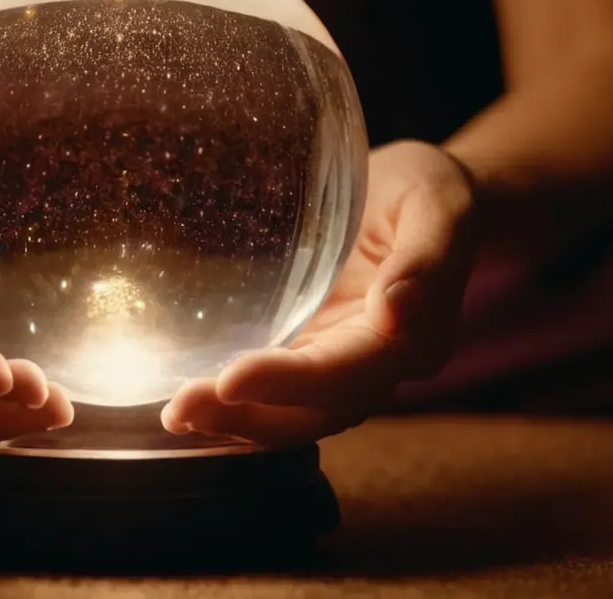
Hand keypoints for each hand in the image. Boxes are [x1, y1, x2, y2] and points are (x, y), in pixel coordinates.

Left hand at [162, 141, 477, 448]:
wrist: (425, 195)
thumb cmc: (431, 190)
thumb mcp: (439, 205)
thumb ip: (426, 260)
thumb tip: (396, 315)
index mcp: (413, 339)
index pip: (346, 374)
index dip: (288, 384)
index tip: (230, 381)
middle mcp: (376, 367)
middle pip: (313, 414)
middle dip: (246, 419)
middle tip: (178, 410)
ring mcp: (339, 363)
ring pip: (289, 416)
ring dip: (231, 422)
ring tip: (173, 414)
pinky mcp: (311, 349)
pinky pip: (273, 393)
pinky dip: (232, 403)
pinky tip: (185, 397)